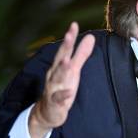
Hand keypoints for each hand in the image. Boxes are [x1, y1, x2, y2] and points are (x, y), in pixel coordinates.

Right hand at [29, 22, 94, 137]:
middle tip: (69, 35)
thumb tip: (91, 37)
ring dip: (62, 69)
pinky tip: (69, 93)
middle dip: (64, 47)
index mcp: (59, 66)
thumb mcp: (73, 70)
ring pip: (57, 78)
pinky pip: (58, 99)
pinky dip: (63, 96)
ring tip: (67, 62)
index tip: (74, 24)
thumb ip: (81, 54)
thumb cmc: (61, 87)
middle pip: (60, 59)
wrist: (46, 113)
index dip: (69, 37)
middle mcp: (54, 75)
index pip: (65, 50)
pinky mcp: (55, 103)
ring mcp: (53, 88)